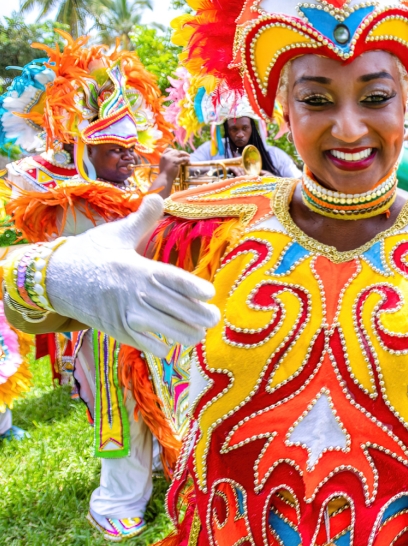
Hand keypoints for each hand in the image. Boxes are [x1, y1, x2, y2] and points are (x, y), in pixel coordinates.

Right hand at [45, 195, 219, 356]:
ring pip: (163, 329)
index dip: (192, 287)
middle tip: (215, 318)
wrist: (54, 278)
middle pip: (174, 307)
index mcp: (138, 267)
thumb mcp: (116, 234)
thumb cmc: (90, 253)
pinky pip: (144, 344)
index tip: (210, 293)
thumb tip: (158, 197)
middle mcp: (135, 292)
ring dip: (184, 334)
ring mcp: (126, 314)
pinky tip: (172, 346)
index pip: (171, 278)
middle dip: (198, 315)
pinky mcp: (118, 331)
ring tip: (198, 334)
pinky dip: (160, 348)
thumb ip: (142, 220)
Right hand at [158, 148, 189, 180]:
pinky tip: (188, 161)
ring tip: (188, 156)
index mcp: (163, 156)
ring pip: (179, 153)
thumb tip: (174, 160)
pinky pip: (183, 158)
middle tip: (185, 155)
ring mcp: (171, 158)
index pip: (168, 149)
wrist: (164, 177)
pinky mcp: (176, 161)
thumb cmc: (164, 173)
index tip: (177, 152)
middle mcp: (167, 155)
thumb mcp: (163, 164)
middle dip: (180, 152)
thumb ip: (167, 161)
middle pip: (175, 151)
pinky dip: (186, 159)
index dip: (174, 150)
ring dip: (185, 154)